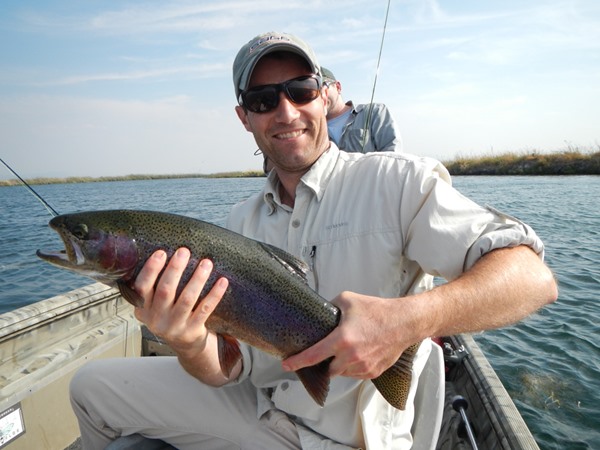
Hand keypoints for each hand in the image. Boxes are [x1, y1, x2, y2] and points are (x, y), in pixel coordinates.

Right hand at [133, 248, 228, 353]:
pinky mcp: (193, 330)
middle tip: (184, 251)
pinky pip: (205, 309)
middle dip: (175, 269)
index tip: (161, 253)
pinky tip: (222, 282)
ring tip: (206, 263)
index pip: (142, 287)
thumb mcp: (154, 306)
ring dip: (197, 279)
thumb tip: (165, 254)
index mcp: (144, 309)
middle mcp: (157, 318)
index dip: (151, 270)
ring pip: (187, 299)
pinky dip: (214, 294)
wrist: (184, 344)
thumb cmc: (169, 317)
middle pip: (165, 290)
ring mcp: (175, 326)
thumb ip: (154, 287)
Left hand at [282, 292, 418, 378]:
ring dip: (339, 365)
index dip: (297, 362)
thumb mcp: (347, 300)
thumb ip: (330, 307)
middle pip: (327, 369)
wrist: (404, 322)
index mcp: (341, 340)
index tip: (286, 365)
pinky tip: (358, 353)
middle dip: (324, 363)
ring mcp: (363, 367)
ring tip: (346, 349)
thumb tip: (320, 312)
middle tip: (325, 352)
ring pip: (342, 373)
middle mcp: (351, 356)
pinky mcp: (373, 372)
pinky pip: (355, 374)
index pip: (313, 356)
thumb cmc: (377, 311)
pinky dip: (352, 367)